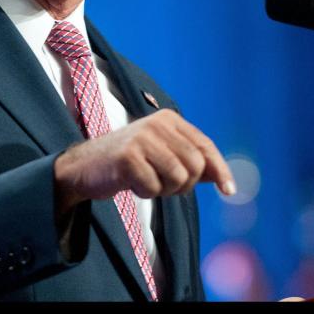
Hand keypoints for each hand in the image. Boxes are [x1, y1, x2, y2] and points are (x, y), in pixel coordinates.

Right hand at [53, 109, 235, 215]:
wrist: (84, 167)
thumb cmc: (128, 163)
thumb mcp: (162, 155)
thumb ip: (191, 162)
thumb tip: (224, 179)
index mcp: (169, 120)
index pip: (205, 146)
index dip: (220, 169)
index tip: (229, 191)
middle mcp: (157, 124)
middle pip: (195, 166)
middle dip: (183, 185)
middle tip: (162, 184)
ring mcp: (141, 138)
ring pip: (177, 178)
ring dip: (163, 190)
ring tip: (146, 180)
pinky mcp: (127, 157)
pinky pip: (153, 188)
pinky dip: (144, 192)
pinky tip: (130, 182)